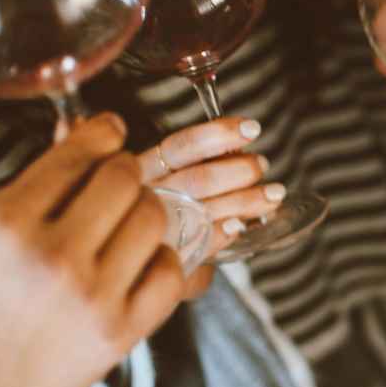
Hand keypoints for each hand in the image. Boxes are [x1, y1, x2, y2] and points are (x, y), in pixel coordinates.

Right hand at [0, 113, 187, 386]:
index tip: (112, 132)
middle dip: (124, 173)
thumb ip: (31, 181)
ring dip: (146, 212)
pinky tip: (139, 262)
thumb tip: (86, 128)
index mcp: (5, 223)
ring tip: (126, 223)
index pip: (77, 154)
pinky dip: (161, 259)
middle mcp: (50, 255)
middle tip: (117, 184)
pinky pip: (170, 269)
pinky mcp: (121, 330)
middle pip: (125, 179)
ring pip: (154, 217)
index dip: (104, 134)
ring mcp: (91, 295)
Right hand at [139, 116, 277, 294]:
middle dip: (239, 171)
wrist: (112, 258)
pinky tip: (240, 226)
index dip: (217, 135)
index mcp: (143, 169)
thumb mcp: (157, 173)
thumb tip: (238, 142)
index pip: (181, 147)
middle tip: (262, 164)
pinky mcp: (165, 256)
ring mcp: (157, 229)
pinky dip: (225, 232)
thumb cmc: (141, 206)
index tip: (250, 128)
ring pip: (205, 210)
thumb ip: (192, 156)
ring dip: (245, 200)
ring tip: (273, 194)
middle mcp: (146, 197)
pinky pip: (201, 244)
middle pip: (198, 179)